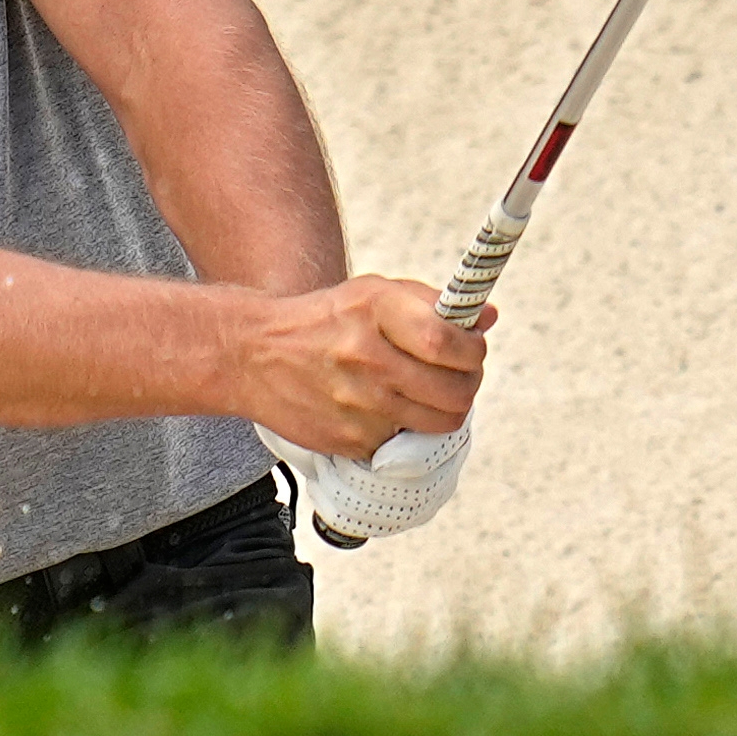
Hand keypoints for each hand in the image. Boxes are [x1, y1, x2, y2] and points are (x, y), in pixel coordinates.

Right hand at [236, 275, 490, 456]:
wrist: (249, 355)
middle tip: (457, 376)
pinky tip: (384, 409)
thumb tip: (487, 317)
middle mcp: (365, 356)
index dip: (473, 351)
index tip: (470, 349)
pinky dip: (404, 429)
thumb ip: (429, 304)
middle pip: (455, 392)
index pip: (449, 343)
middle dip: (467, 385)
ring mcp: (357, 403)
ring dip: (444, 410)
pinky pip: (404, 442)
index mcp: (374, 311)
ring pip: (440, 423)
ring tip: (427, 394)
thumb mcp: (369, 294)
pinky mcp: (349, 439)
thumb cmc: (321, 321)